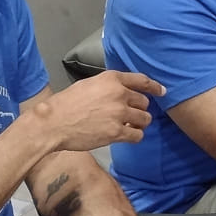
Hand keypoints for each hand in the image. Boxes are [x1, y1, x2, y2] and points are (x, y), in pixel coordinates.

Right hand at [29, 71, 162, 151]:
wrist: (53, 123)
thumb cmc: (66, 104)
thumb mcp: (89, 85)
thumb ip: (108, 86)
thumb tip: (122, 92)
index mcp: (112, 79)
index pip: (141, 80)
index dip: (154, 87)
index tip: (162, 91)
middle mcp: (119, 94)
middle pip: (144, 102)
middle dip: (140, 110)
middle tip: (131, 116)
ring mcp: (119, 114)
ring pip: (144, 119)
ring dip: (139, 124)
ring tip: (129, 127)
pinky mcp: (117, 132)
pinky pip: (137, 135)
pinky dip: (135, 136)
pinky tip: (127, 136)